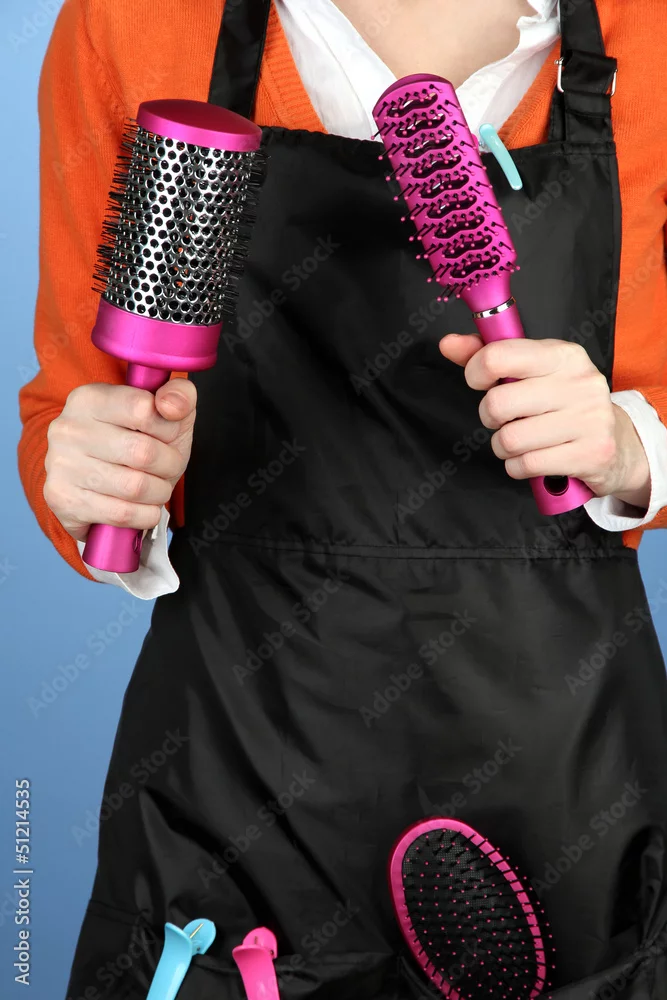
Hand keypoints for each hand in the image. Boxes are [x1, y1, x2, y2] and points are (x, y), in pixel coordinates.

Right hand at [44, 379, 196, 540]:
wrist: (100, 485)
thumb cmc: (138, 443)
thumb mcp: (166, 414)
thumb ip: (180, 396)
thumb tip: (170, 405)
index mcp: (90, 398)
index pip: (143, 409)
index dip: (168, 429)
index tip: (167, 435)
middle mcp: (68, 428)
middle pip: (143, 452)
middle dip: (169, 465)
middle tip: (167, 468)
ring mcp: (60, 465)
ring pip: (135, 487)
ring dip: (158, 492)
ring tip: (155, 487)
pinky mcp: (63, 499)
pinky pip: (122, 514)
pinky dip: (145, 515)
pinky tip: (142, 508)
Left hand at [439, 334, 650, 509]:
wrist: (617, 441)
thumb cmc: (563, 403)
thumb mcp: (533, 372)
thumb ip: (489, 355)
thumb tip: (448, 344)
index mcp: (563, 355)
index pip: (498, 356)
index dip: (475, 372)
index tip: (481, 382)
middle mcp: (579, 383)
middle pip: (497, 404)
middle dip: (490, 417)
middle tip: (505, 418)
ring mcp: (589, 419)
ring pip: (509, 439)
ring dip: (504, 447)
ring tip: (520, 441)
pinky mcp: (591, 454)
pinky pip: (526, 465)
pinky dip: (519, 467)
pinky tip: (533, 458)